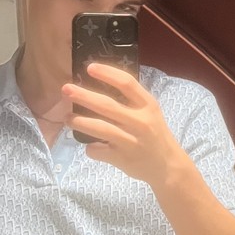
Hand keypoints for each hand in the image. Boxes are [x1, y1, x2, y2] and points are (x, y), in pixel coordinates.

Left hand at [64, 63, 184, 188]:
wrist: (168, 166)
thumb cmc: (155, 135)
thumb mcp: (149, 113)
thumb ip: (131, 102)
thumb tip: (97, 90)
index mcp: (148, 106)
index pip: (127, 84)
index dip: (107, 74)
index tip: (90, 68)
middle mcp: (140, 122)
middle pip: (107, 105)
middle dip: (83, 96)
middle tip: (66, 89)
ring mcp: (131, 141)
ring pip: (99, 128)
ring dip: (79, 122)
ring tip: (67, 118)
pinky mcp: (122, 158)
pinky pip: (98, 151)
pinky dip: (90, 148)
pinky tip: (90, 146)